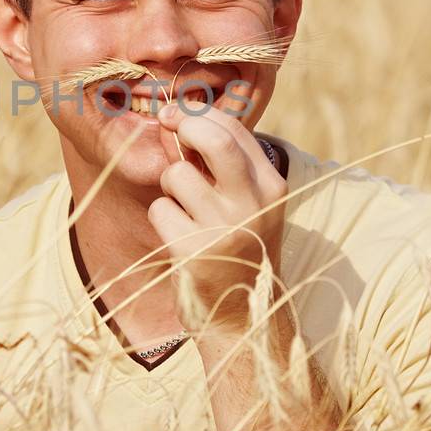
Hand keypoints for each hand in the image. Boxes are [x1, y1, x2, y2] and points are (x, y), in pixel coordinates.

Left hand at [147, 88, 287, 329]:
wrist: (244, 317)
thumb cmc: (238, 249)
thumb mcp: (248, 204)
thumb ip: (223, 165)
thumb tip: (177, 118)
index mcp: (271, 187)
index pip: (234, 130)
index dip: (198, 113)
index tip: (175, 113)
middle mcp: (254, 204)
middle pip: (213, 141)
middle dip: (184, 126)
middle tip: (168, 126)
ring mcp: (224, 228)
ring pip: (176, 175)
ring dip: (169, 186)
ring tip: (183, 209)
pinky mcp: (194, 251)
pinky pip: (159, 209)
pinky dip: (161, 217)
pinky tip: (179, 237)